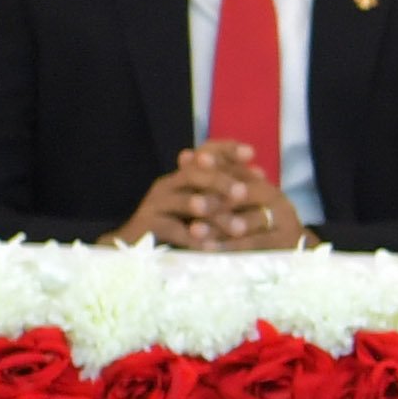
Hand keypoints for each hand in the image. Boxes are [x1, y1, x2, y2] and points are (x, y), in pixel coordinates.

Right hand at [106, 144, 259, 247]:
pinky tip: (210, 247)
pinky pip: (172, 229)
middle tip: (243, 192)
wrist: (137, 248)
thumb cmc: (178, 226)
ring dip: (209, 210)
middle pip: (194, 174)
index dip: (226, 150)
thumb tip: (260, 173)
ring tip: (230, 222)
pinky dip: (193, 239)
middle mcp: (168, 185)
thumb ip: (227, 190)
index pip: (204, 154)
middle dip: (221, 181)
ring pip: (184, 202)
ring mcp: (155, 204)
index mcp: (183, 176)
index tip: (251, 153)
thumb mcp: (204, 206)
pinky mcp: (147, 225)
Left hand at [190, 156, 307, 253]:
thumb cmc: (252, 224)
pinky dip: (231, 246)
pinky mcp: (286, 241)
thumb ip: (211, 182)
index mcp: (260, 182)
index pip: (237, 167)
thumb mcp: (233, 201)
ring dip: (221, 224)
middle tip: (191, 205)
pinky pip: (255, 242)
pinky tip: (210, 248)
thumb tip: (184, 156)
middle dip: (214, 199)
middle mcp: (274, 196)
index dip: (216, 163)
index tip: (193, 162)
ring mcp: (283, 218)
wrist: (291, 250)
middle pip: (243, 192)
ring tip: (195, 230)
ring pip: (250, 218)